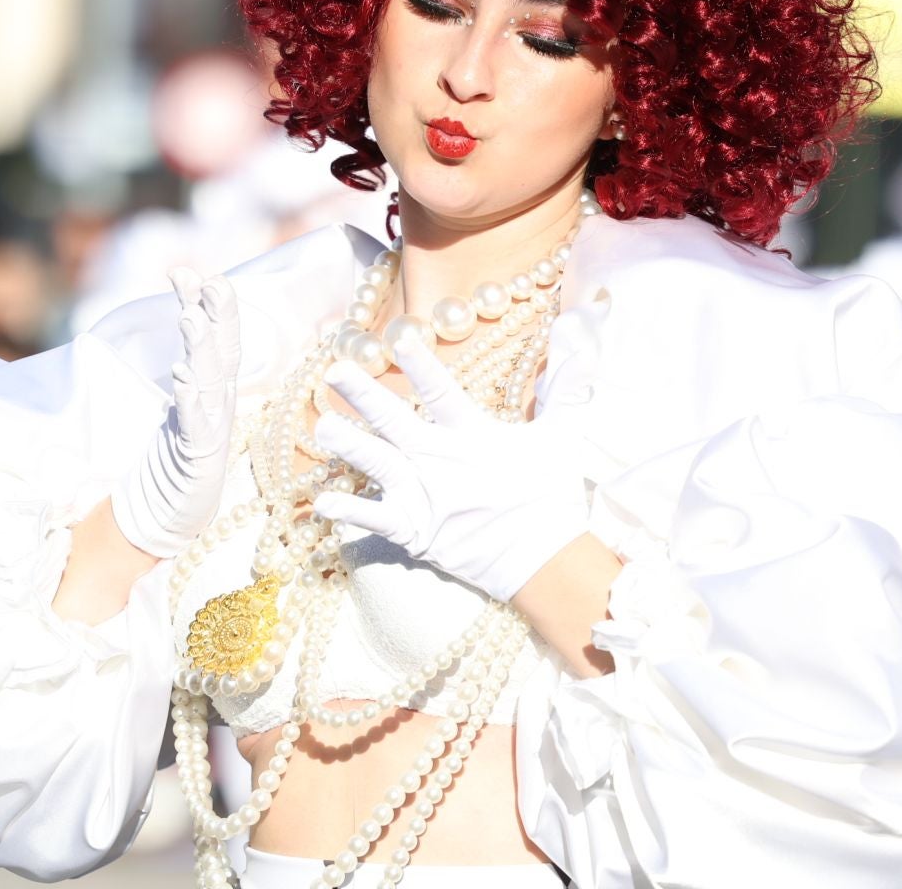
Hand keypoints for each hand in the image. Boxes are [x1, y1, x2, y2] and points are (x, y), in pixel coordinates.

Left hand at [110, 268, 241, 557]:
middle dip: (217, 314)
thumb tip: (191, 320)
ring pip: (211, 381)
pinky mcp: (198, 458)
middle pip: (224, 352)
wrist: (171, 517)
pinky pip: (195, 424)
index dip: (206, 304)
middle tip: (210, 280)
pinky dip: (190, 399)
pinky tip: (183, 376)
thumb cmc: (174, 459)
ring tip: (189, 317)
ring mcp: (212, 431)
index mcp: (217, 390)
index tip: (187, 271)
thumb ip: (191, 365)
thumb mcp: (183, 403)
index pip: (218, 338)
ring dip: (202, 348)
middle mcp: (221, 405)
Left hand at [311, 334, 589, 603]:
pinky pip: (376, 520)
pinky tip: (321, 503)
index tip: (399, 338)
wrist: (545, 563)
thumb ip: (566, 390)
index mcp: (473, 437)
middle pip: (395, 423)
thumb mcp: (563, 438)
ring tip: (323, 427)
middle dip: (364, 395)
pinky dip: (349, 512)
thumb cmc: (551, 498)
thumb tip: (580, 344)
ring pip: (378, 465)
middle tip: (335, 370)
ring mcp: (424, 498)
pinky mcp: (414, 531)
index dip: (421, 365)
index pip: (443, 393)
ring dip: (349, 446)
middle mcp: (441, 463)